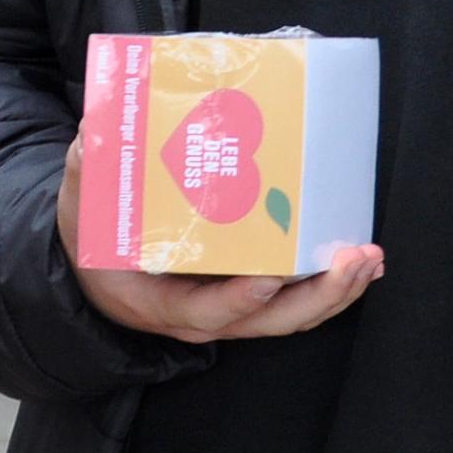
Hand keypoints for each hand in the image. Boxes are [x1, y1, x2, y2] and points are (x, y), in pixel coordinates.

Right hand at [55, 141, 381, 344]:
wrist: (98, 272)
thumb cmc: (94, 240)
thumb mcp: (82, 206)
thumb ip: (88, 169)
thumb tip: (95, 131)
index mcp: (158, 302)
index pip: (204, 310)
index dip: (238, 299)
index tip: (270, 278)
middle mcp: (201, 317)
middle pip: (268, 321)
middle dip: (318, 295)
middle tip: (353, 258)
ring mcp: (229, 311)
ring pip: (290, 316)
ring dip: (336, 291)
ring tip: (369, 257)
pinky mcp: (248, 299)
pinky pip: (293, 303)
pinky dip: (328, 286)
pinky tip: (358, 260)